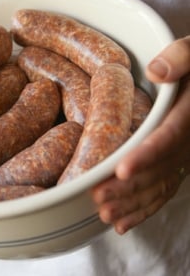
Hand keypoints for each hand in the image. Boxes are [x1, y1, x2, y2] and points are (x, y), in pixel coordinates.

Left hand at [91, 36, 189, 233]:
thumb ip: (181, 58)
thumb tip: (156, 72)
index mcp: (187, 115)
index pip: (167, 137)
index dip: (146, 155)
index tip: (121, 169)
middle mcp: (186, 141)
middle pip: (158, 169)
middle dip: (129, 187)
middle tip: (99, 198)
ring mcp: (181, 157)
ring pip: (158, 186)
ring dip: (132, 203)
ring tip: (106, 214)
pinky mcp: (174, 165)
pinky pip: (162, 191)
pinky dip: (143, 208)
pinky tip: (124, 222)